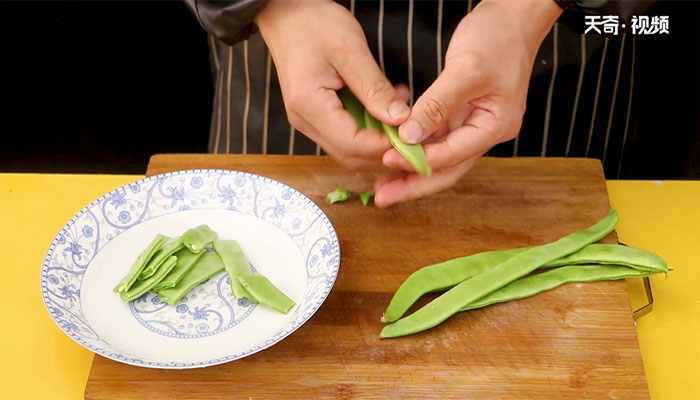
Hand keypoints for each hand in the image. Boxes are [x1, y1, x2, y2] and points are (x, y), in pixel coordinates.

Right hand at [255, 0, 410, 168]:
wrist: (286, 14)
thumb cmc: (313, 24)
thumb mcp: (351, 51)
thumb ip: (375, 89)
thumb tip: (399, 119)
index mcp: (309, 105)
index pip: (352, 144)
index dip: (384, 145)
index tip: (411, 134)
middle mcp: (304, 120)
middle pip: (349, 154)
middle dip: (382, 147)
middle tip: (409, 127)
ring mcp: (307, 120)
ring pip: (348, 147)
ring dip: (376, 137)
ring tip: (398, 110)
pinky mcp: (314, 115)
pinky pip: (343, 133)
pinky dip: (367, 127)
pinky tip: (382, 106)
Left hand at [375, 0, 561, 206]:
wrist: (512, 17)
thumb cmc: (497, 38)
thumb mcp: (465, 70)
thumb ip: (437, 105)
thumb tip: (409, 136)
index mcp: (495, 126)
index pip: (452, 154)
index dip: (418, 160)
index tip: (387, 158)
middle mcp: (486, 131)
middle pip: (448, 168)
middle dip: (414, 184)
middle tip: (382, 197)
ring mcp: (475, 125)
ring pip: (441, 158)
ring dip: (412, 171)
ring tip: (382, 184)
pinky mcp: (463, 115)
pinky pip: (437, 139)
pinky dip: (416, 148)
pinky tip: (394, 155)